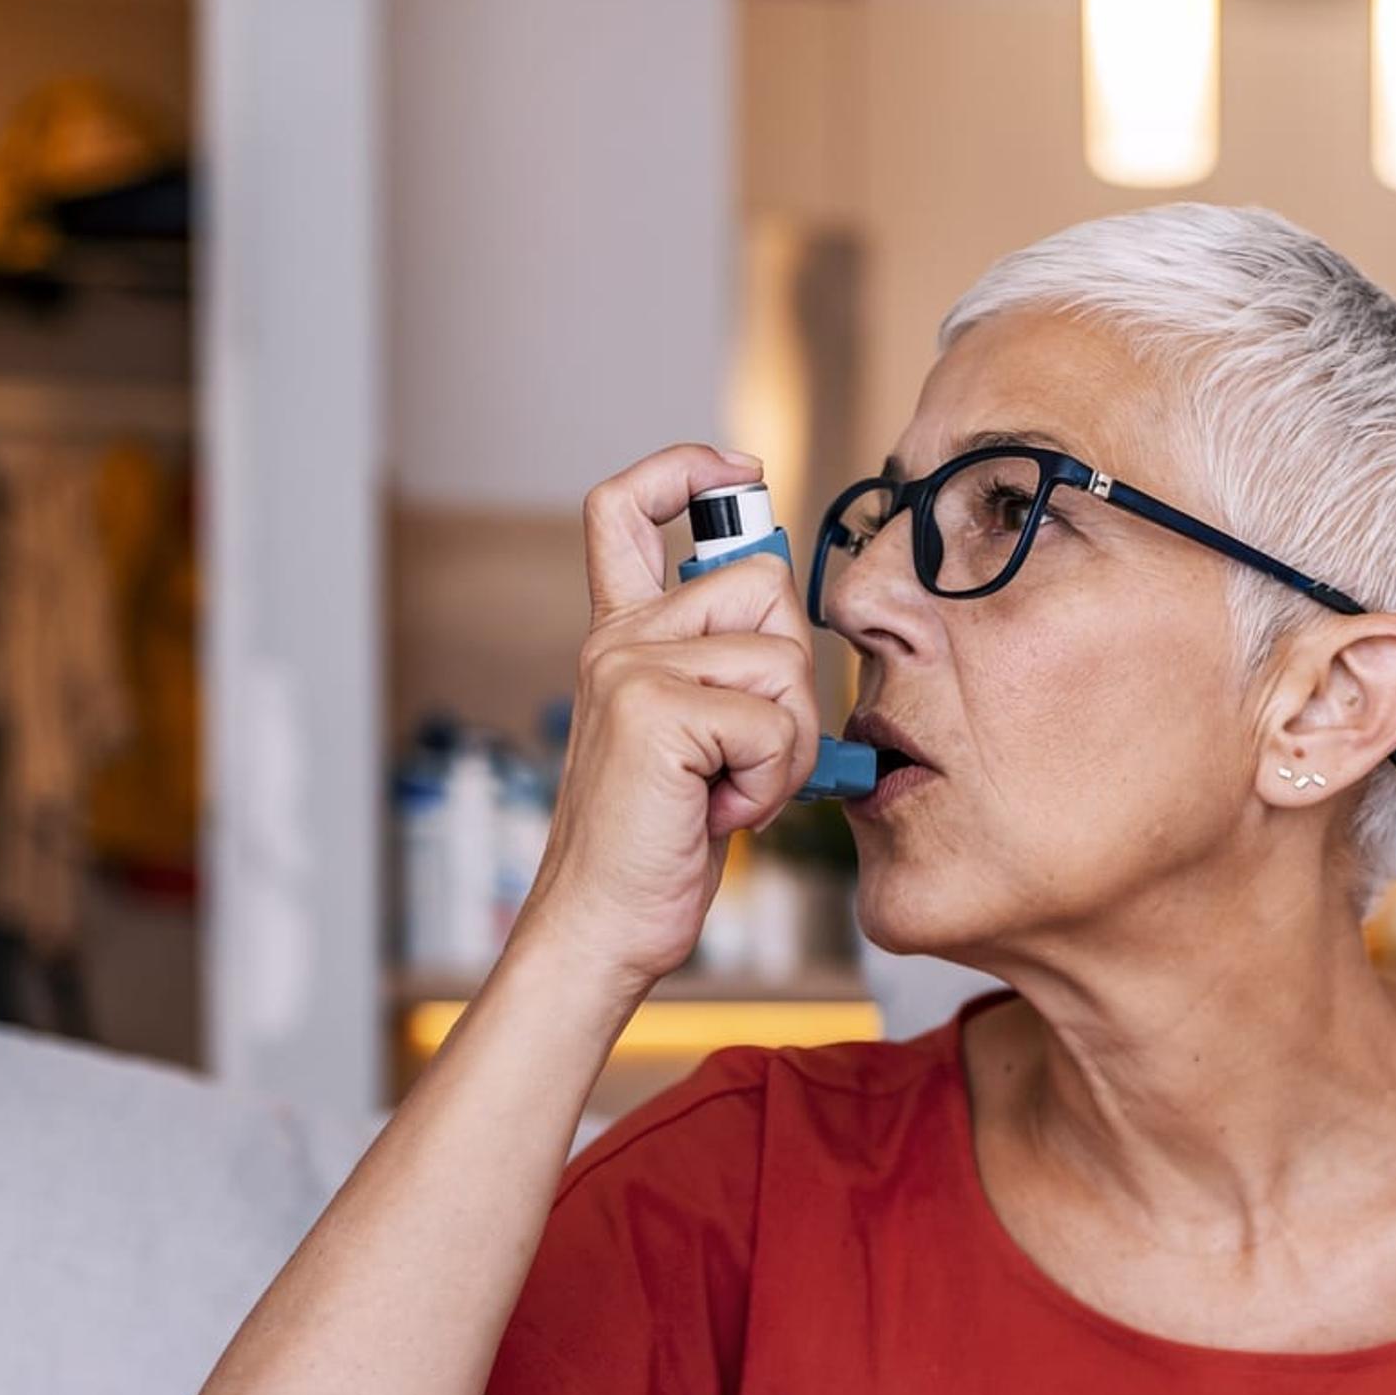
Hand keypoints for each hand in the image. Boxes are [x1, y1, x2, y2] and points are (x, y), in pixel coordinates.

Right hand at [511, 442, 825, 985]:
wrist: (603, 925)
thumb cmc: (658, 844)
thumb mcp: (695, 739)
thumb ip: (723, 670)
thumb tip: (788, 620)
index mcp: (620, 635)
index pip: (625, 507)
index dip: (683, 468)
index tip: (735, 469)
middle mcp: (618, 639)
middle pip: (766, 584)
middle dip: (792, 675)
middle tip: (747, 754)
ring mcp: (630, 670)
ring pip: (783, 657)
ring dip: (785, 742)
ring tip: (729, 789)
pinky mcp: (654, 713)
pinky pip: (773, 721)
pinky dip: (770, 782)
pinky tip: (720, 812)